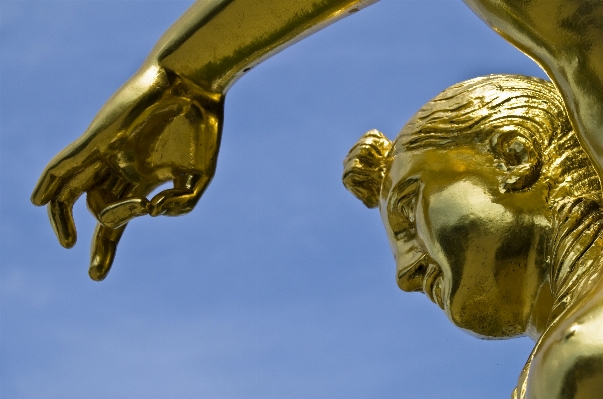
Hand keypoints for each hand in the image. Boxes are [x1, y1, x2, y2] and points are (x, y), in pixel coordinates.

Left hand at [32, 65, 223, 280]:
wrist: (193, 85)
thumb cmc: (201, 128)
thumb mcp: (200, 179)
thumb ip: (182, 206)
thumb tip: (151, 215)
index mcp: (143, 179)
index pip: (117, 221)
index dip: (104, 249)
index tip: (94, 277)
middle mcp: (119, 169)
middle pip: (96, 211)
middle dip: (104, 239)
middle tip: (122, 238)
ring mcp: (106, 155)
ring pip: (73, 192)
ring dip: (66, 220)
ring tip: (69, 242)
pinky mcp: (99, 139)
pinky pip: (66, 164)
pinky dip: (50, 182)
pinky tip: (37, 202)